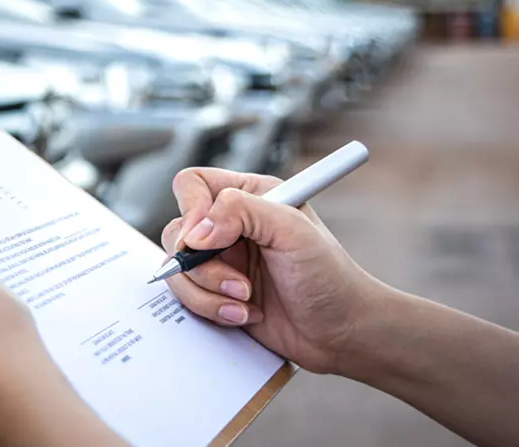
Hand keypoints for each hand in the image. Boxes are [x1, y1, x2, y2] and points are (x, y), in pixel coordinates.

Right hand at [161, 168, 392, 373]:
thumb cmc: (330, 278)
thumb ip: (241, 212)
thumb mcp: (293, 231)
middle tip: (239, 282)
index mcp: (250, 196)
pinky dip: (211, 309)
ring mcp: (220, 261)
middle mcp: (230, 226)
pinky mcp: (215, 292)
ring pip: (177, 269)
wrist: (341, 333)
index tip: (205, 238)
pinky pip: (185, 297)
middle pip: (177, 232)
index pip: (193, 185)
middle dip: (203, 265)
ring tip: (246, 301)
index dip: (191, 209)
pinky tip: (244, 314)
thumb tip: (195, 230)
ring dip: (208, 292)